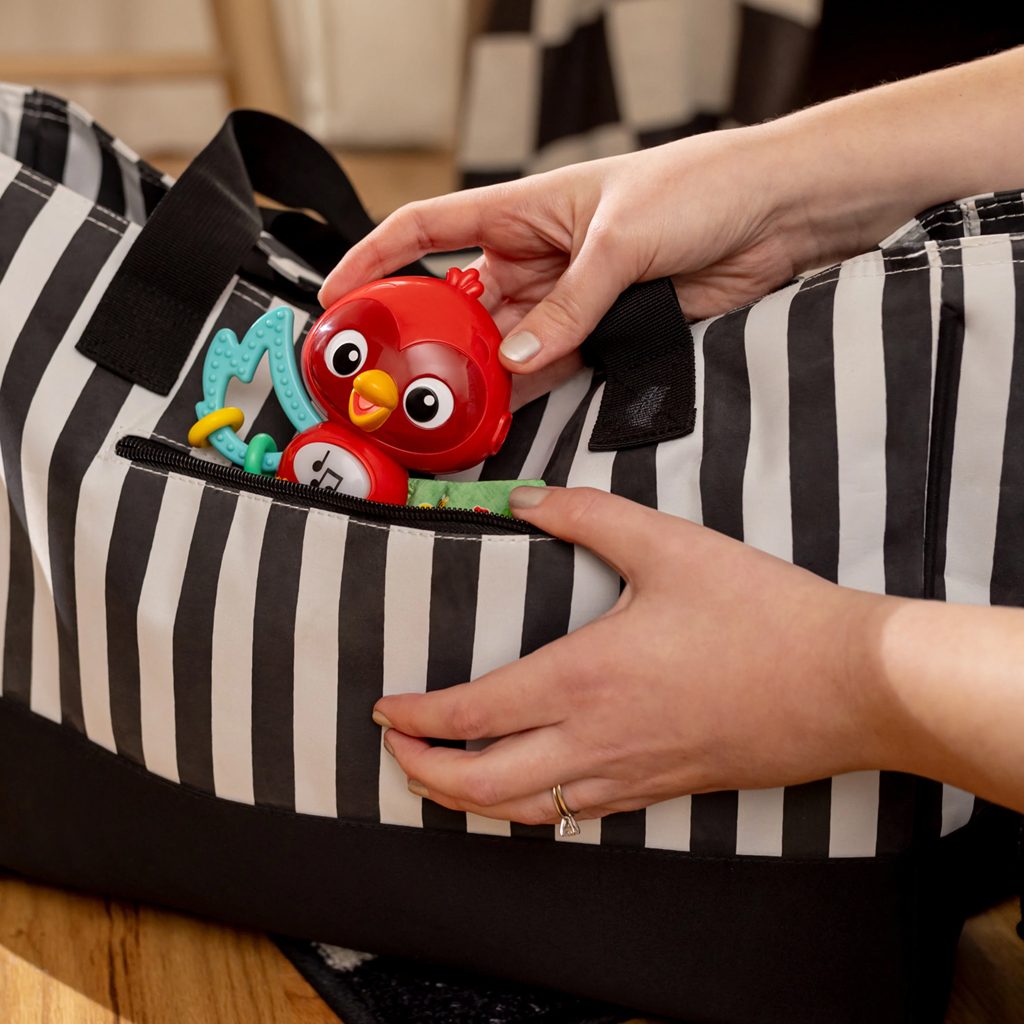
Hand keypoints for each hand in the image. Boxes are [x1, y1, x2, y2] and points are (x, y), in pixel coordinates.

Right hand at [321, 125, 817, 383]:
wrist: (772, 213)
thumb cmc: (700, 187)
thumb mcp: (621, 239)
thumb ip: (568, 304)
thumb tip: (517, 357)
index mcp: (524, 210)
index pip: (427, 229)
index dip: (375, 260)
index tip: (337, 296)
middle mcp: (536, 256)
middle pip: (460, 303)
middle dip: (430, 342)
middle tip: (400, 385)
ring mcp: (566, 298)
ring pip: (503, 344)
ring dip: (480, 377)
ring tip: (447, 414)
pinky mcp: (602, 331)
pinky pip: (550, 367)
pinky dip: (528, 391)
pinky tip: (505, 415)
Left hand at [372, 486, 891, 825]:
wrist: (845, 685)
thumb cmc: (759, 616)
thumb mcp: (669, 545)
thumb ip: (588, 515)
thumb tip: (526, 497)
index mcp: (580, 679)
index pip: (469, 715)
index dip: (414, 718)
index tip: (384, 707)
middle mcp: (592, 741)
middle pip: (479, 785)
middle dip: (421, 772)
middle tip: (394, 749)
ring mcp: (628, 777)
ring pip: (522, 812)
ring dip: (466, 800)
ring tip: (439, 778)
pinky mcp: (662, 789)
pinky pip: (574, 816)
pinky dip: (527, 809)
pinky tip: (527, 791)